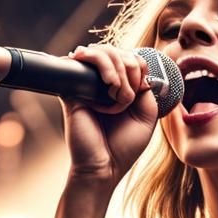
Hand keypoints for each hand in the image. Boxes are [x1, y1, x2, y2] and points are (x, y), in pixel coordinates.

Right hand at [62, 43, 159, 183]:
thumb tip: (137, 66)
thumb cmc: (123, 147)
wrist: (103, 167)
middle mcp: (100, 84)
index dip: (139, 67)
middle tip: (127, 96)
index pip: (129, 58)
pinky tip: (109, 86)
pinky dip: (102, 67)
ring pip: (101, 51)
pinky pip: (82, 60)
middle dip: (129, 68)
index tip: (139, 91)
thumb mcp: (146, 117)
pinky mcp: (71, 88)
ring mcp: (85, 84)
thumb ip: (146, 91)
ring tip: (116, 92)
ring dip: (117, 68)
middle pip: (116, 50)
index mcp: (119, 89)